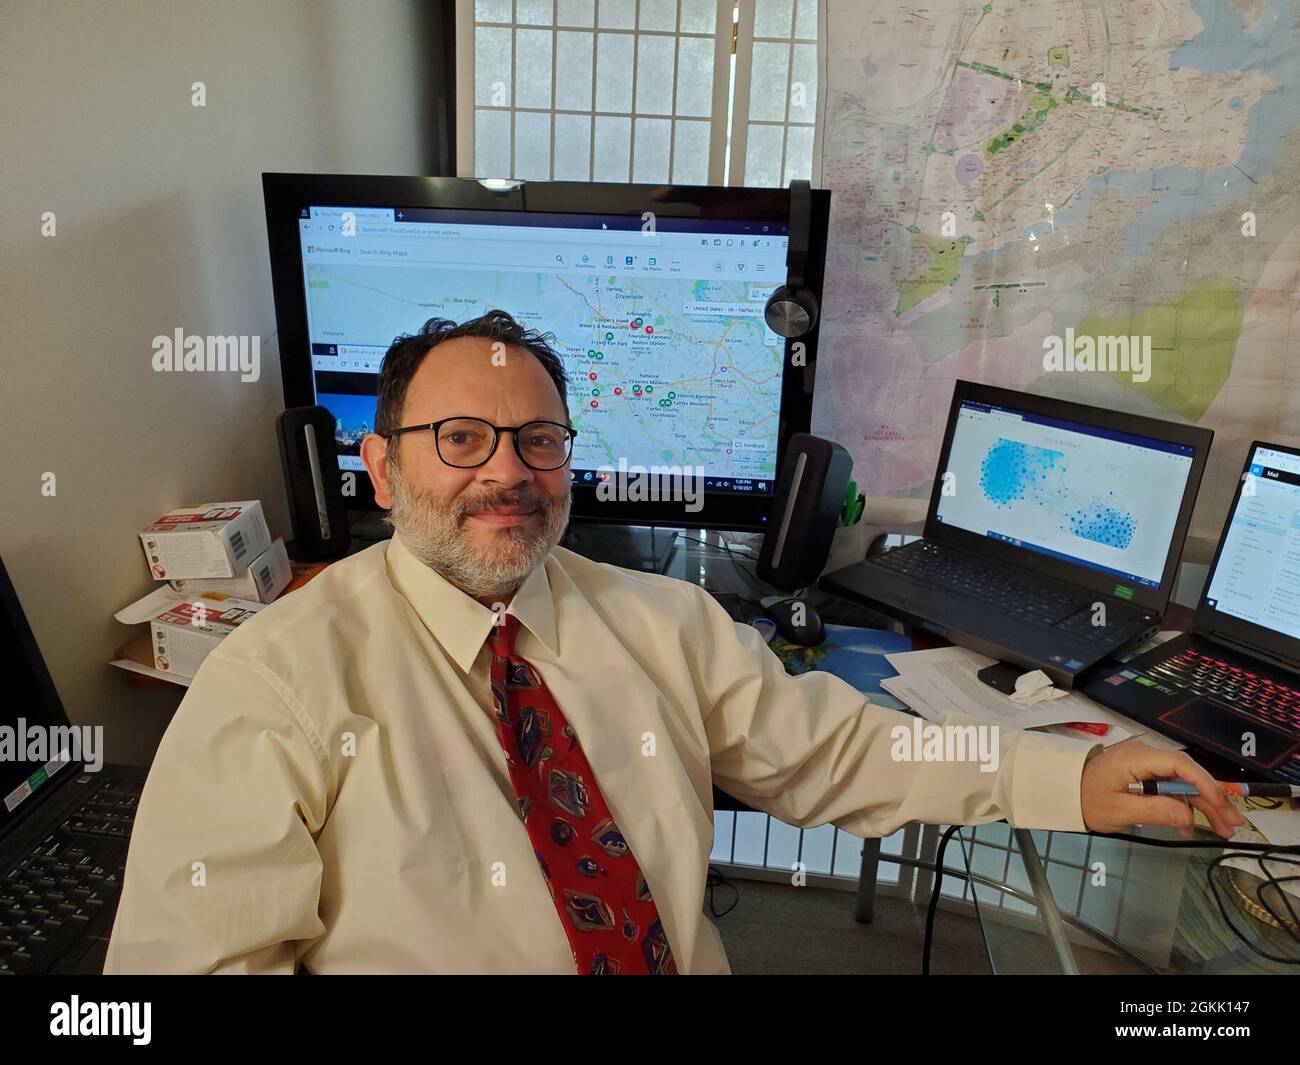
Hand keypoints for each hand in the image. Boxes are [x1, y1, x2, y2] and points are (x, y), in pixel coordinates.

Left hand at [1079, 739, 1245, 838]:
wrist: (1063, 792)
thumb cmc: (1086, 800)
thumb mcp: (1118, 810)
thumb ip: (1154, 810)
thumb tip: (1187, 815)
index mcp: (1137, 759)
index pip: (1180, 765)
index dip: (1204, 783)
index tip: (1221, 804)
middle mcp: (1146, 757)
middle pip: (1187, 775)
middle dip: (1212, 799)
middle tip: (1233, 823)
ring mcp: (1146, 765)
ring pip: (1183, 783)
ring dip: (1203, 805)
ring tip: (1223, 829)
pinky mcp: (1144, 775)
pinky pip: (1170, 788)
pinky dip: (1183, 806)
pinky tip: (1188, 826)